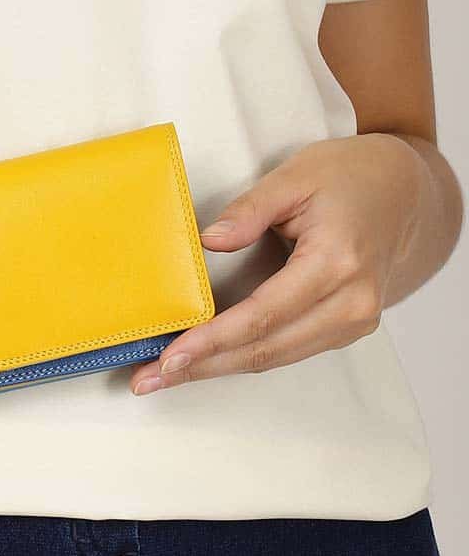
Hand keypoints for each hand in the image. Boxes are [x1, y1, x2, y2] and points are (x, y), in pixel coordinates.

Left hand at [130, 133, 429, 394]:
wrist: (405, 194)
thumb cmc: (351, 178)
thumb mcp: (296, 176)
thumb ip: (250, 209)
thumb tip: (209, 241)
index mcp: (336, 262)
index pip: (262, 315)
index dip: (212, 341)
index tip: (170, 356)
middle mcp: (351, 302)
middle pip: (264, 349)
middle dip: (201, 367)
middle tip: (149, 379)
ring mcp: (353, 321)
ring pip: (274, 359)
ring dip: (216, 370)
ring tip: (165, 377)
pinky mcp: (346, 328)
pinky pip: (286, 351)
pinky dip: (242, 358)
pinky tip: (204, 360)